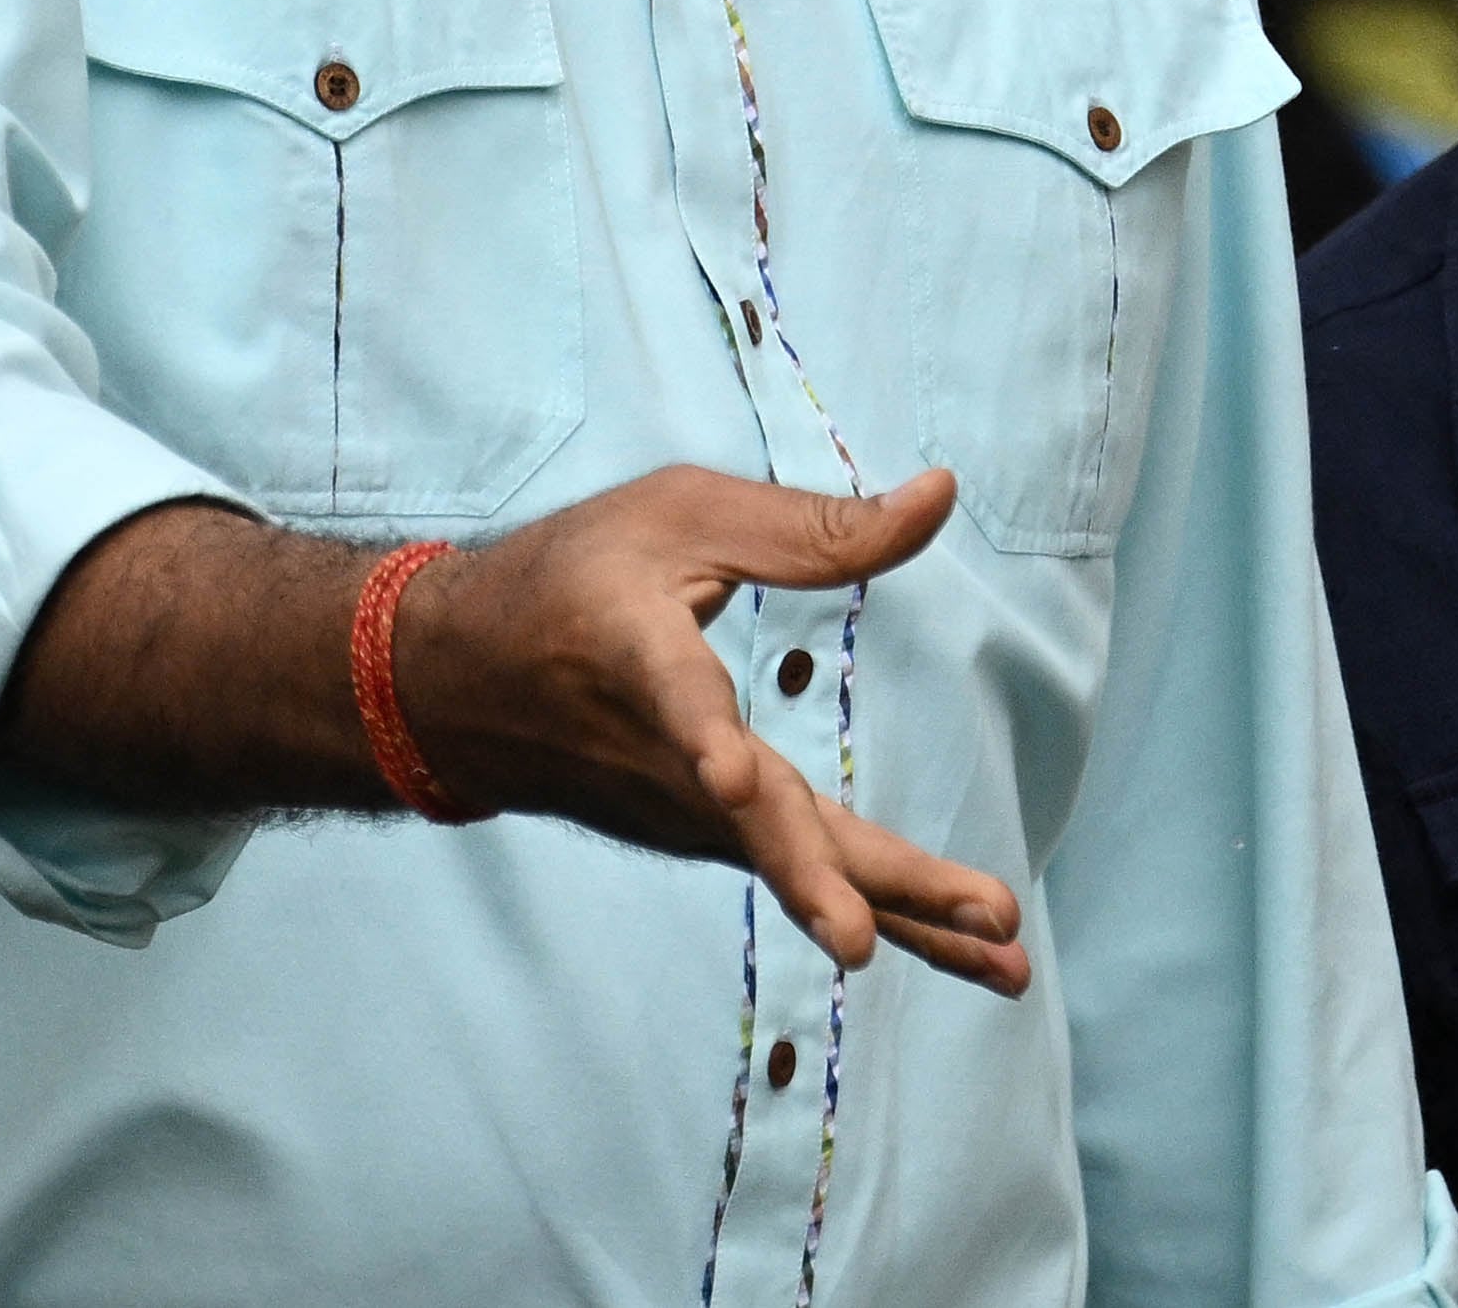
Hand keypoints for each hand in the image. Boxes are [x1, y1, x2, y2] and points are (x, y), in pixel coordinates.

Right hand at [390, 469, 1033, 993]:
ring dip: (909, 917)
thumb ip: (816, 525)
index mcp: (640, 661)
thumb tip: (943, 494)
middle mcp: (666, 762)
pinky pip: (812, 873)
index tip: (729, 784)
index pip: (678, 706)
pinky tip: (974, 946)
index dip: (704, 745)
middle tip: (885, 940)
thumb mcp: (682, 516)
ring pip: (808, 867)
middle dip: (836, 882)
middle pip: (764, 826)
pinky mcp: (711, 837)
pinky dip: (898, 912)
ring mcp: (690, 815)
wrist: (453, 684)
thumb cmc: (571, 577)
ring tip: (1004, 962)